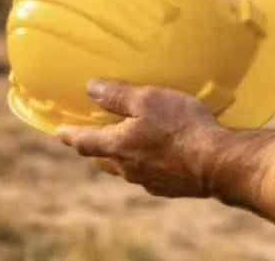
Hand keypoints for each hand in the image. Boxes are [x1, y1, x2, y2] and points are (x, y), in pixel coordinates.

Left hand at [57, 78, 223, 198]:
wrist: (215, 163)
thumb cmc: (180, 126)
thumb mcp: (149, 100)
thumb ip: (118, 95)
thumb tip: (90, 88)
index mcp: (117, 145)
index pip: (85, 141)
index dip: (71, 135)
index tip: (59, 133)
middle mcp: (127, 167)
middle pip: (103, 158)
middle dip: (95, 148)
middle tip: (92, 138)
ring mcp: (147, 180)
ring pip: (126, 168)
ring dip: (122, 156)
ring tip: (127, 145)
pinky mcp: (168, 187)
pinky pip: (148, 174)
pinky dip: (146, 164)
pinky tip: (159, 157)